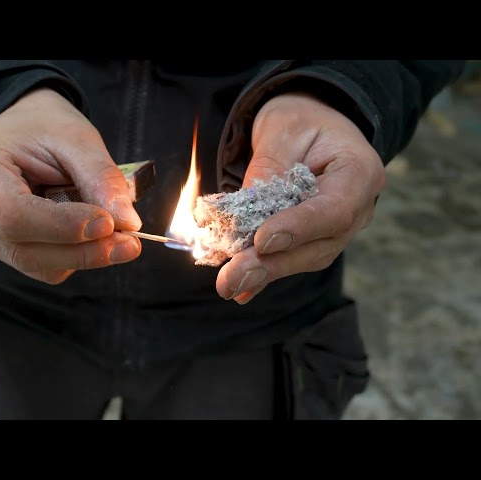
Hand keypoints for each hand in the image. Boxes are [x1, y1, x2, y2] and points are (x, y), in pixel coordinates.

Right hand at [0, 87, 142, 284]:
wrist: (23, 125)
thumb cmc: (44, 125)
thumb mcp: (76, 137)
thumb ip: (100, 178)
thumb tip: (127, 223)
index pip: (14, 216)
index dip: (63, 227)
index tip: (108, 224)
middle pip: (24, 251)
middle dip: (82, 252)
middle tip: (130, 244)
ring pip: (35, 265)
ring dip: (83, 258)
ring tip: (121, 240)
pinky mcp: (6, 246)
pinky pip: (42, 266)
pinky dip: (75, 258)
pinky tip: (95, 238)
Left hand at [216, 92, 385, 303]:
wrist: (312, 128)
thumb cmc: (302, 122)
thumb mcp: (283, 129)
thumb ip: (268, 167)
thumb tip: (243, 214)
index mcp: (359, 173)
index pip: (334, 210)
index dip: (298, 228)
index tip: (261, 241)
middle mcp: (356, 209)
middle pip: (318, 246)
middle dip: (272, 264)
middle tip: (233, 277)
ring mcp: (337, 230)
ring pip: (303, 259)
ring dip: (263, 273)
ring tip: (228, 283)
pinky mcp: (313, 241)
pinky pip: (290, 260)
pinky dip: (263, 275)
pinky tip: (240, 291)